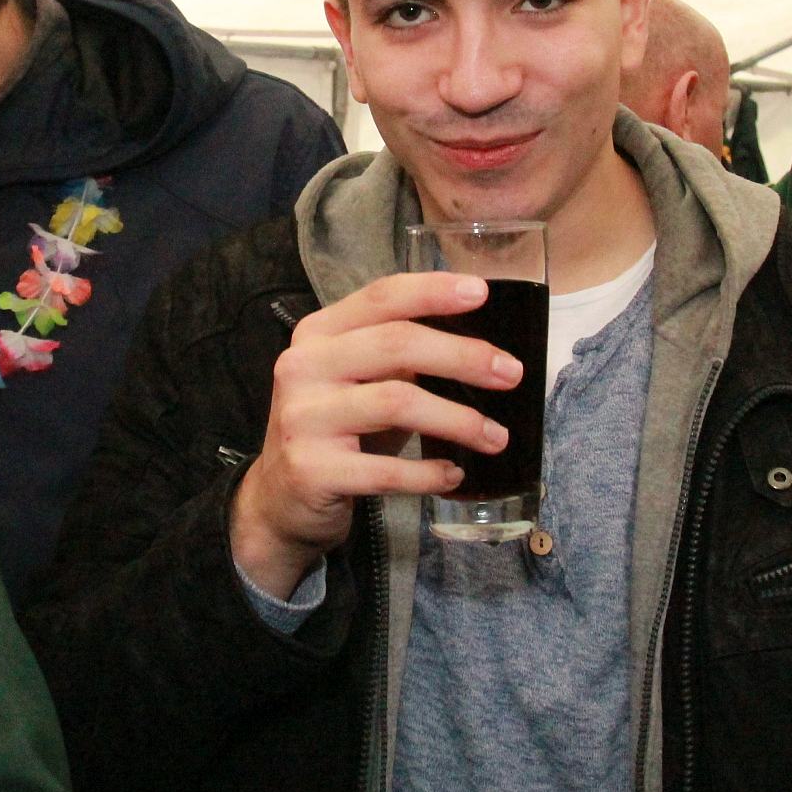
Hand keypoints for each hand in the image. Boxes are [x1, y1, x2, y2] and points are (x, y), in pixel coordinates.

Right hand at [232, 272, 521, 597]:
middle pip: (396, 344)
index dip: (433, 291)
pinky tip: (453, 474)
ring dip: (458, 420)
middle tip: (511, 374)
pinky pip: (386, 469)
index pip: (380, 297)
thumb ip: (399, 356)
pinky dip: (428, 473)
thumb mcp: (357, 382)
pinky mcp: (311, 470)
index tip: (482, 293)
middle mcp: (303, 367)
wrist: (279, 500)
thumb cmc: (335, 431)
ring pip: (397, 402)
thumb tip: (481, 347)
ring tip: (495, 437)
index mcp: (317, 334)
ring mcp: (303, 418)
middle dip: (463, 356)